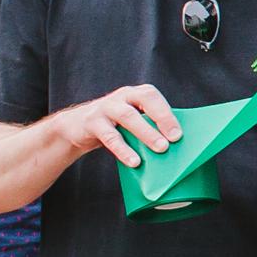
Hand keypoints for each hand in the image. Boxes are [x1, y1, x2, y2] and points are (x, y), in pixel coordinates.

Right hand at [46, 83, 179, 167]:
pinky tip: (135, 162)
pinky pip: (110, 136)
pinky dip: (123, 149)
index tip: (179, 134)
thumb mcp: (133, 121)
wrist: (76, 127)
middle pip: (144, 100)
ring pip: (127, 117)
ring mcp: (106, 108)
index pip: (153, 96)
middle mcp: (122, 97)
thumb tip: (179, 147)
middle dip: (162, 118)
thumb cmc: (116, 126)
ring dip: (146, 133)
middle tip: (174, 140)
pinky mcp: (92, 123)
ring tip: (160, 149)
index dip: (167, 113)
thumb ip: (151, 127)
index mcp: (136, 94)